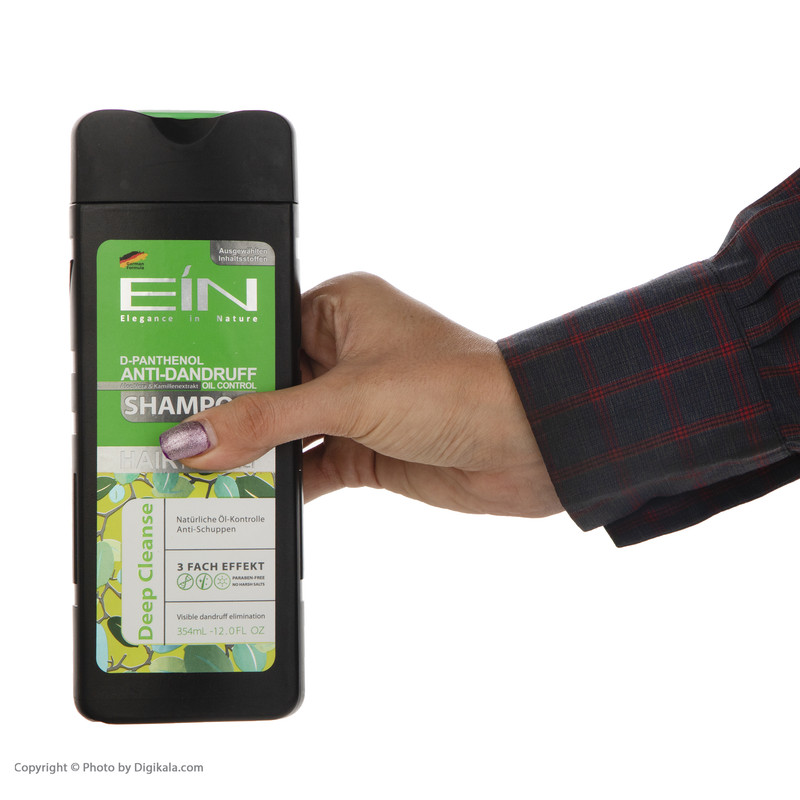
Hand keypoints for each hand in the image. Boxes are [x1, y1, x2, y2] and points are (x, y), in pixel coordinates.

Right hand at [163, 272, 562, 517]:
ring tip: (196, 479)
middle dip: (227, 419)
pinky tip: (249, 502)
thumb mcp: (348, 398)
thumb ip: (265, 421)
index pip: (258, 331)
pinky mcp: (368, 448)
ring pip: (286, 431)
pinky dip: (284, 485)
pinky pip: (310, 466)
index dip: (215, 364)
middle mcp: (346, 352)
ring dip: (253, 457)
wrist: (531, 444)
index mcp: (341, 309)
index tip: (166, 391)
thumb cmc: (456, 388)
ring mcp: (357, 405)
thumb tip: (193, 438)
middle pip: (267, 386)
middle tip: (169, 443)